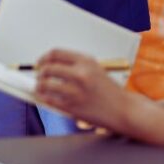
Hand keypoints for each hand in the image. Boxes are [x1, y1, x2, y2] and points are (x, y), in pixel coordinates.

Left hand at [34, 49, 163, 146]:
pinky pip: (50, 100)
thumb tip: (51, 64)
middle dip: (40, 72)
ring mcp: (76, 91)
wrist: (124, 110)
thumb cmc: (110, 91)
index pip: (55, 53)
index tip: (40, 63)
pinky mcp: (74, 107)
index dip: (44, 58)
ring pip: (45, 84)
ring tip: (40, 87)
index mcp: (85, 61)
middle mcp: (80, 74)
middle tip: (39, 76)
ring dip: (39, 86)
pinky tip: (45, 98)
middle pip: (48, 68)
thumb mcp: (95, 69)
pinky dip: (44, 98)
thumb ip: (75, 65)